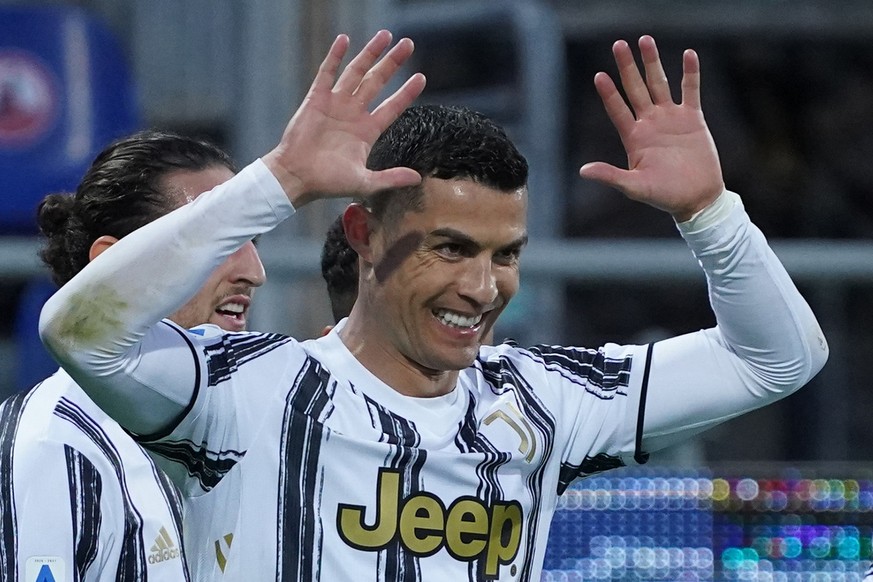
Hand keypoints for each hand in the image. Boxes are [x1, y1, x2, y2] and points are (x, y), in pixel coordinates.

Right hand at [263, 30, 425, 207]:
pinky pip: (327, 73)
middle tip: (408, 44)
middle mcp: (353, 114)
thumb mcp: (365, 183)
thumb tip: (417, 178)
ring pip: (356, 72)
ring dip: (370, 53)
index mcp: (367, 131)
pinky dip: (335, 56)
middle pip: (377, 81)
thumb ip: (391, 178)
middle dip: (392, 63)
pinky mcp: (316, 99)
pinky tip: (344, 39)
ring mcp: (335, 104)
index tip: (421, 77)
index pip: (392, 107)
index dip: (406, 92)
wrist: (297, 177)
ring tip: (385, 35)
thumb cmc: (328, 183)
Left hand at [579, 36, 723, 221]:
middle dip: (627, 67)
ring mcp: (671, 118)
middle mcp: (650, 123)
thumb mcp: (634, 187)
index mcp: (634, 137)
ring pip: (659, 83)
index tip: (599, 75)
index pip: (617, 110)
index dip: (608, 93)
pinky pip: (690, 90)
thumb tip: (583, 171)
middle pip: (636, 89)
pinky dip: (690, 73)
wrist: (697, 198)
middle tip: (618, 45)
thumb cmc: (664, 196)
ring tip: (645, 40)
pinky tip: (688, 54)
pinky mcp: (692, 118)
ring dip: (653, 63)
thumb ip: (610, 176)